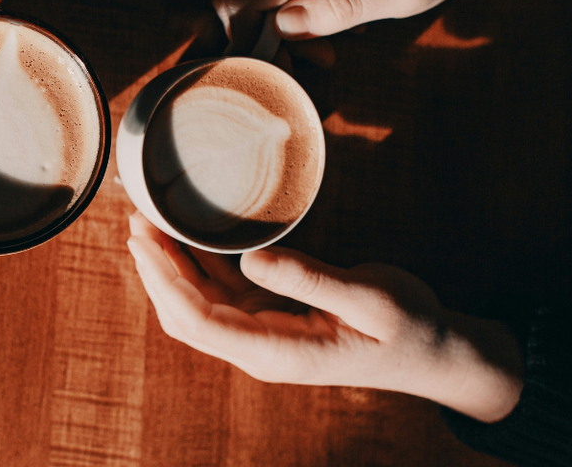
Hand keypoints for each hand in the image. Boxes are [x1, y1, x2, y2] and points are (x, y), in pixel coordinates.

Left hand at [126, 212, 523, 422]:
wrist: (434, 352)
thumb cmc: (409, 326)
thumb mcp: (370, 298)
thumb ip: (311, 278)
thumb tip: (251, 258)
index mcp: (278, 352)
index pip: (200, 321)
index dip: (164, 281)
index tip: (143, 241)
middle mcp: (261, 348)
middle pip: (187, 314)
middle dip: (156, 270)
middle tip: (137, 218)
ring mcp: (264, 335)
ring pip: (199, 303)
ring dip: (172, 266)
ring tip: (150, 220)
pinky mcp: (272, 317)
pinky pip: (223, 293)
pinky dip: (199, 265)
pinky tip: (186, 236)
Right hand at [213, 0, 571, 51]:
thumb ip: (342, 8)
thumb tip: (283, 27)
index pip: (243, 0)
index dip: (251, 44)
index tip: (289, 69)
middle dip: (262, 37)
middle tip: (316, 59)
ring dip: (277, 23)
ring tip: (330, 44)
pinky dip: (287, 2)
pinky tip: (329, 12)